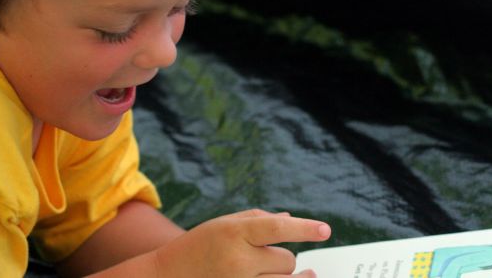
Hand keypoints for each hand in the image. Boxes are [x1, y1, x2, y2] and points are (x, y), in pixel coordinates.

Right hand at [155, 209, 330, 277]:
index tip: (325, 230)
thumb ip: (259, 219)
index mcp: (233, 233)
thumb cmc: (200, 245)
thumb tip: (291, 220)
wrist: (166, 276)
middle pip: (287, 260)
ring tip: (304, 275)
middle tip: (269, 258)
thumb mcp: (224, 224)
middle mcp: (237, 260)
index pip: (277, 228)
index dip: (304, 229)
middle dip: (283, 259)